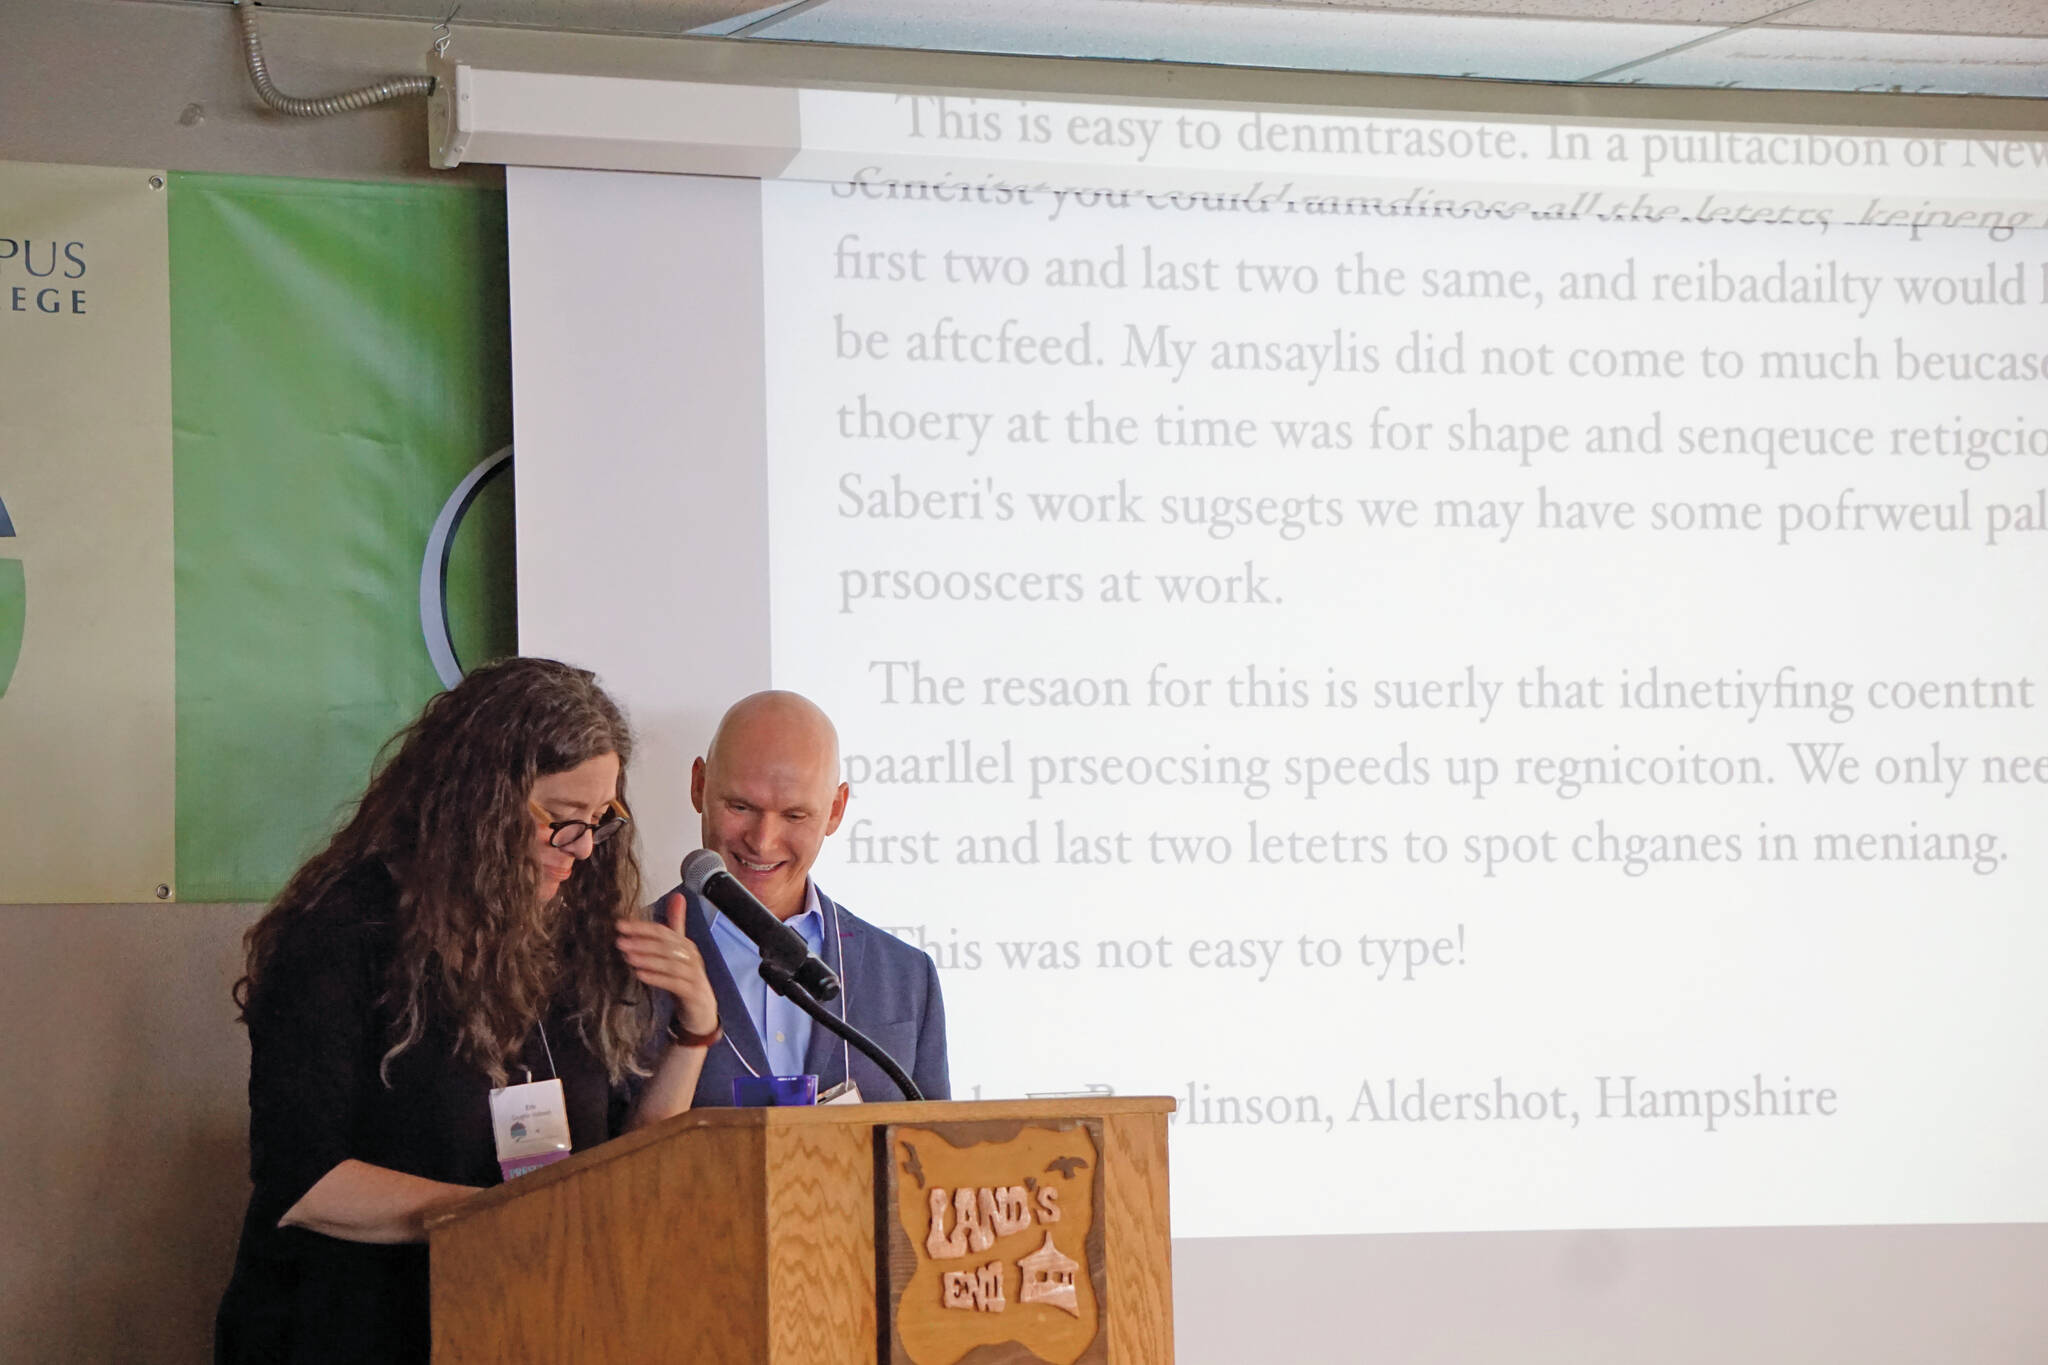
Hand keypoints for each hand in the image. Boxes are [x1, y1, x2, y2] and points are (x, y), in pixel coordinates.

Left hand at [616, 893, 718, 1038]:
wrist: (702, 1012)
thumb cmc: (686, 980)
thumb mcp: (678, 953)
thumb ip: (675, 926)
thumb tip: (677, 896)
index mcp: (685, 946)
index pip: (663, 932)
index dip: (642, 927)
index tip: (620, 925)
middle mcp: (692, 957)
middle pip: (666, 945)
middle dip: (642, 942)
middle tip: (620, 941)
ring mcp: (694, 975)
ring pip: (670, 963)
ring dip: (648, 959)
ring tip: (627, 957)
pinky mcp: (693, 992)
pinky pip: (675, 983)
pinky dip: (657, 978)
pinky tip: (641, 975)